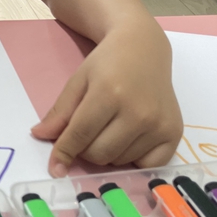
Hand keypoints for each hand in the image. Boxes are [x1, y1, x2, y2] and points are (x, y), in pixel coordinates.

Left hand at [31, 21, 182, 176]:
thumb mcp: (78, 80)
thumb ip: (60, 111)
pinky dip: (133, 160)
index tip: (55, 168)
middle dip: (85, 150)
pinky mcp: (176, 134)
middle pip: (99, 154)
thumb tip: (40, 136)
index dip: (63, 152)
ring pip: (120, 161)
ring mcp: (159, 124)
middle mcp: (138, 112)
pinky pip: (148, 166)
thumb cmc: (107, 63)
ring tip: (110, 128)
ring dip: (108, 153)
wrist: (144, 48)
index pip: (80, 134)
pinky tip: (130, 140)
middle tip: (88, 132)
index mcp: (109, 94)